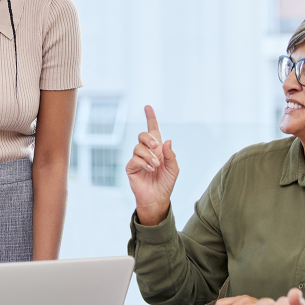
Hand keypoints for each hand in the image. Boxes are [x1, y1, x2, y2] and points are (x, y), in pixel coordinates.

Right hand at [125, 105, 179, 225]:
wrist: (157, 197)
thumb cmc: (166, 182)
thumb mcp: (174, 168)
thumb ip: (171, 155)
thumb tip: (167, 140)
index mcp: (158, 149)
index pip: (153, 130)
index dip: (150, 118)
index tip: (148, 107)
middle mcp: (146, 151)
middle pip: (143, 135)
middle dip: (149, 138)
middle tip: (157, 147)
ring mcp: (137, 159)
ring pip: (138, 147)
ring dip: (149, 155)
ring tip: (155, 166)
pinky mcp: (131, 167)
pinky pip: (134, 159)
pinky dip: (143, 163)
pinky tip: (149, 169)